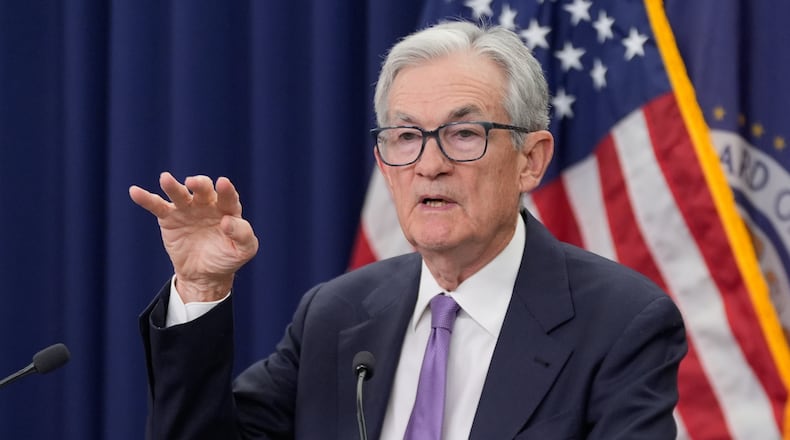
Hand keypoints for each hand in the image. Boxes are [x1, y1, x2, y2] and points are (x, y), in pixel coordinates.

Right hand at [129, 172, 258, 301]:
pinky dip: (146, 199)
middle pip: (203, 190)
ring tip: (165, 179)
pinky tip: (135, 192)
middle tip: (194, 183)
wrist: (205, 275)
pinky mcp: (169, 218)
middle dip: (199, 184)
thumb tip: (227, 222)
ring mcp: (187, 209)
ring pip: (179, 194)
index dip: (226, 190)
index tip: (223, 183)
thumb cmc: (227, 258)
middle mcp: (207, 204)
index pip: (228, 196)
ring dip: (172, 186)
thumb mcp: (244, 251)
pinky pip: (157, 206)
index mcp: (228, 209)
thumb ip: (243, 235)